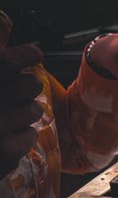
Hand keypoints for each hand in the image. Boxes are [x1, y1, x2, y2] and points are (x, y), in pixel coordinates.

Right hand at [0, 44, 43, 178]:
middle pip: (31, 85)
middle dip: (26, 89)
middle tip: (9, 97)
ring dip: (22, 115)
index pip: (6, 62)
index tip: (34, 53)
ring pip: (34, 111)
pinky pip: (30, 136)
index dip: (25, 55)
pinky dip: (19, 140)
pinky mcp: (4, 151)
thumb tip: (19, 46)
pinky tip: (0, 142)